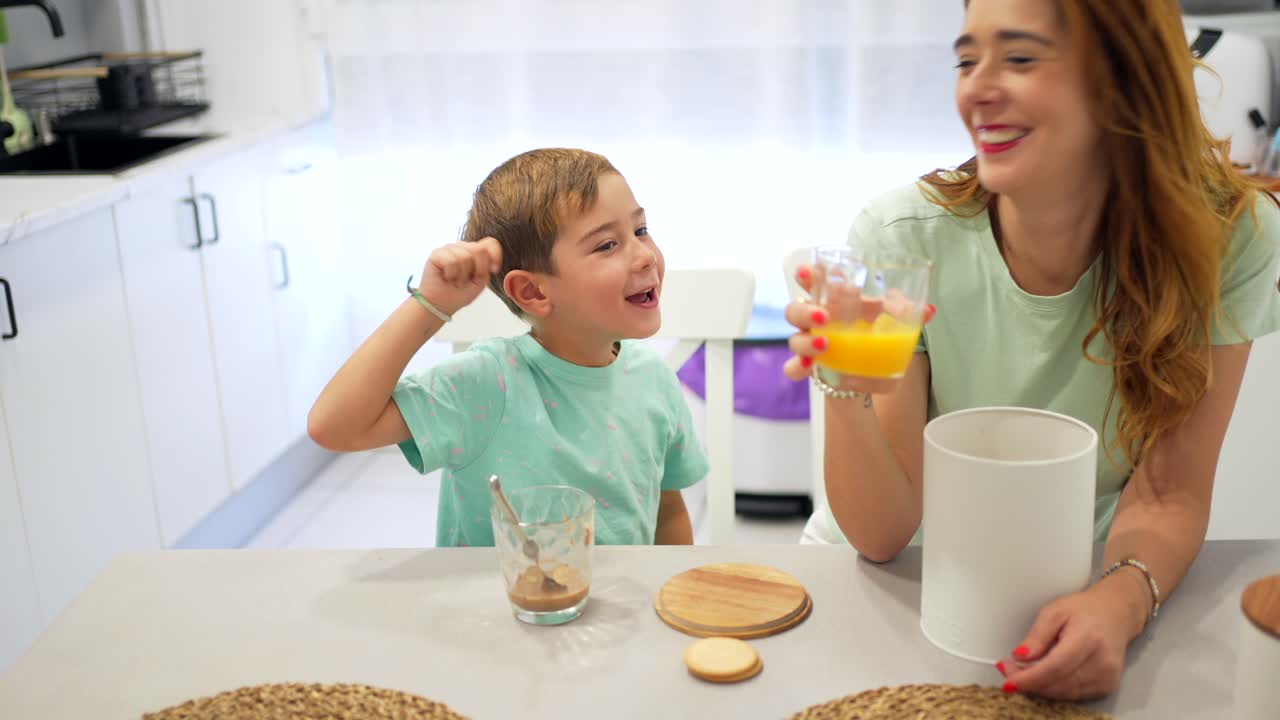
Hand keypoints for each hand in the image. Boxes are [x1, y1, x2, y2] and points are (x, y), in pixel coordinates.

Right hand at [418, 237, 502, 315]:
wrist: (441, 305)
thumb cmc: (460, 293)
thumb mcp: (481, 281)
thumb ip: (488, 266)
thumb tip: (492, 261)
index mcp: (475, 251)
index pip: (490, 243)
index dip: (495, 255)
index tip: (493, 270)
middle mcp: (462, 246)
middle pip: (479, 249)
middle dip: (477, 270)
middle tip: (468, 280)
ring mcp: (449, 248)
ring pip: (465, 257)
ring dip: (462, 276)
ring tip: (455, 280)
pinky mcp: (436, 253)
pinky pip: (451, 261)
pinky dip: (451, 275)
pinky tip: (446, 278)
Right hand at [782, 264, 935, 390]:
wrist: (865, 367)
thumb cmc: (871, 330)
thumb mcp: (888, 317)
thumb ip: (905, 310)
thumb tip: (929, 311)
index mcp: (830, 300)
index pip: (811, 282)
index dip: (805, 275)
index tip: (808, 271)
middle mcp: (813, 320)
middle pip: (795, 309)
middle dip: (805, 310)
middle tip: (825, 316)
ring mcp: (808, 343)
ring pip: (794, 339)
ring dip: (806, 341)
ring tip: (825, 343)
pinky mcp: (809, 366)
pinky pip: (793, 368)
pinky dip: (798, 368)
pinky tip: (809, 368)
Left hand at [996, 579, 1143, 700]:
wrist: (1116, 614)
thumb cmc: (1084, 610)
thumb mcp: (1053, 612)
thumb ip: (1036, 636)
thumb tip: (1019, 657)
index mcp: (1087, 638)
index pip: (1055, 667)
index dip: (1030, 679)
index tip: (1008, 682)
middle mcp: (1101, 661)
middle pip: (1058, 684)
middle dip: (1029, 682)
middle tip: (1008, 670)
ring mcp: (1107, 677)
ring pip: (1064, 694)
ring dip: (1039, 687)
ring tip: (1023, 671)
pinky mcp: (1107, 686)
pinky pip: (1073, 695)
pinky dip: (1054, 689)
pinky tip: (1044, 676)